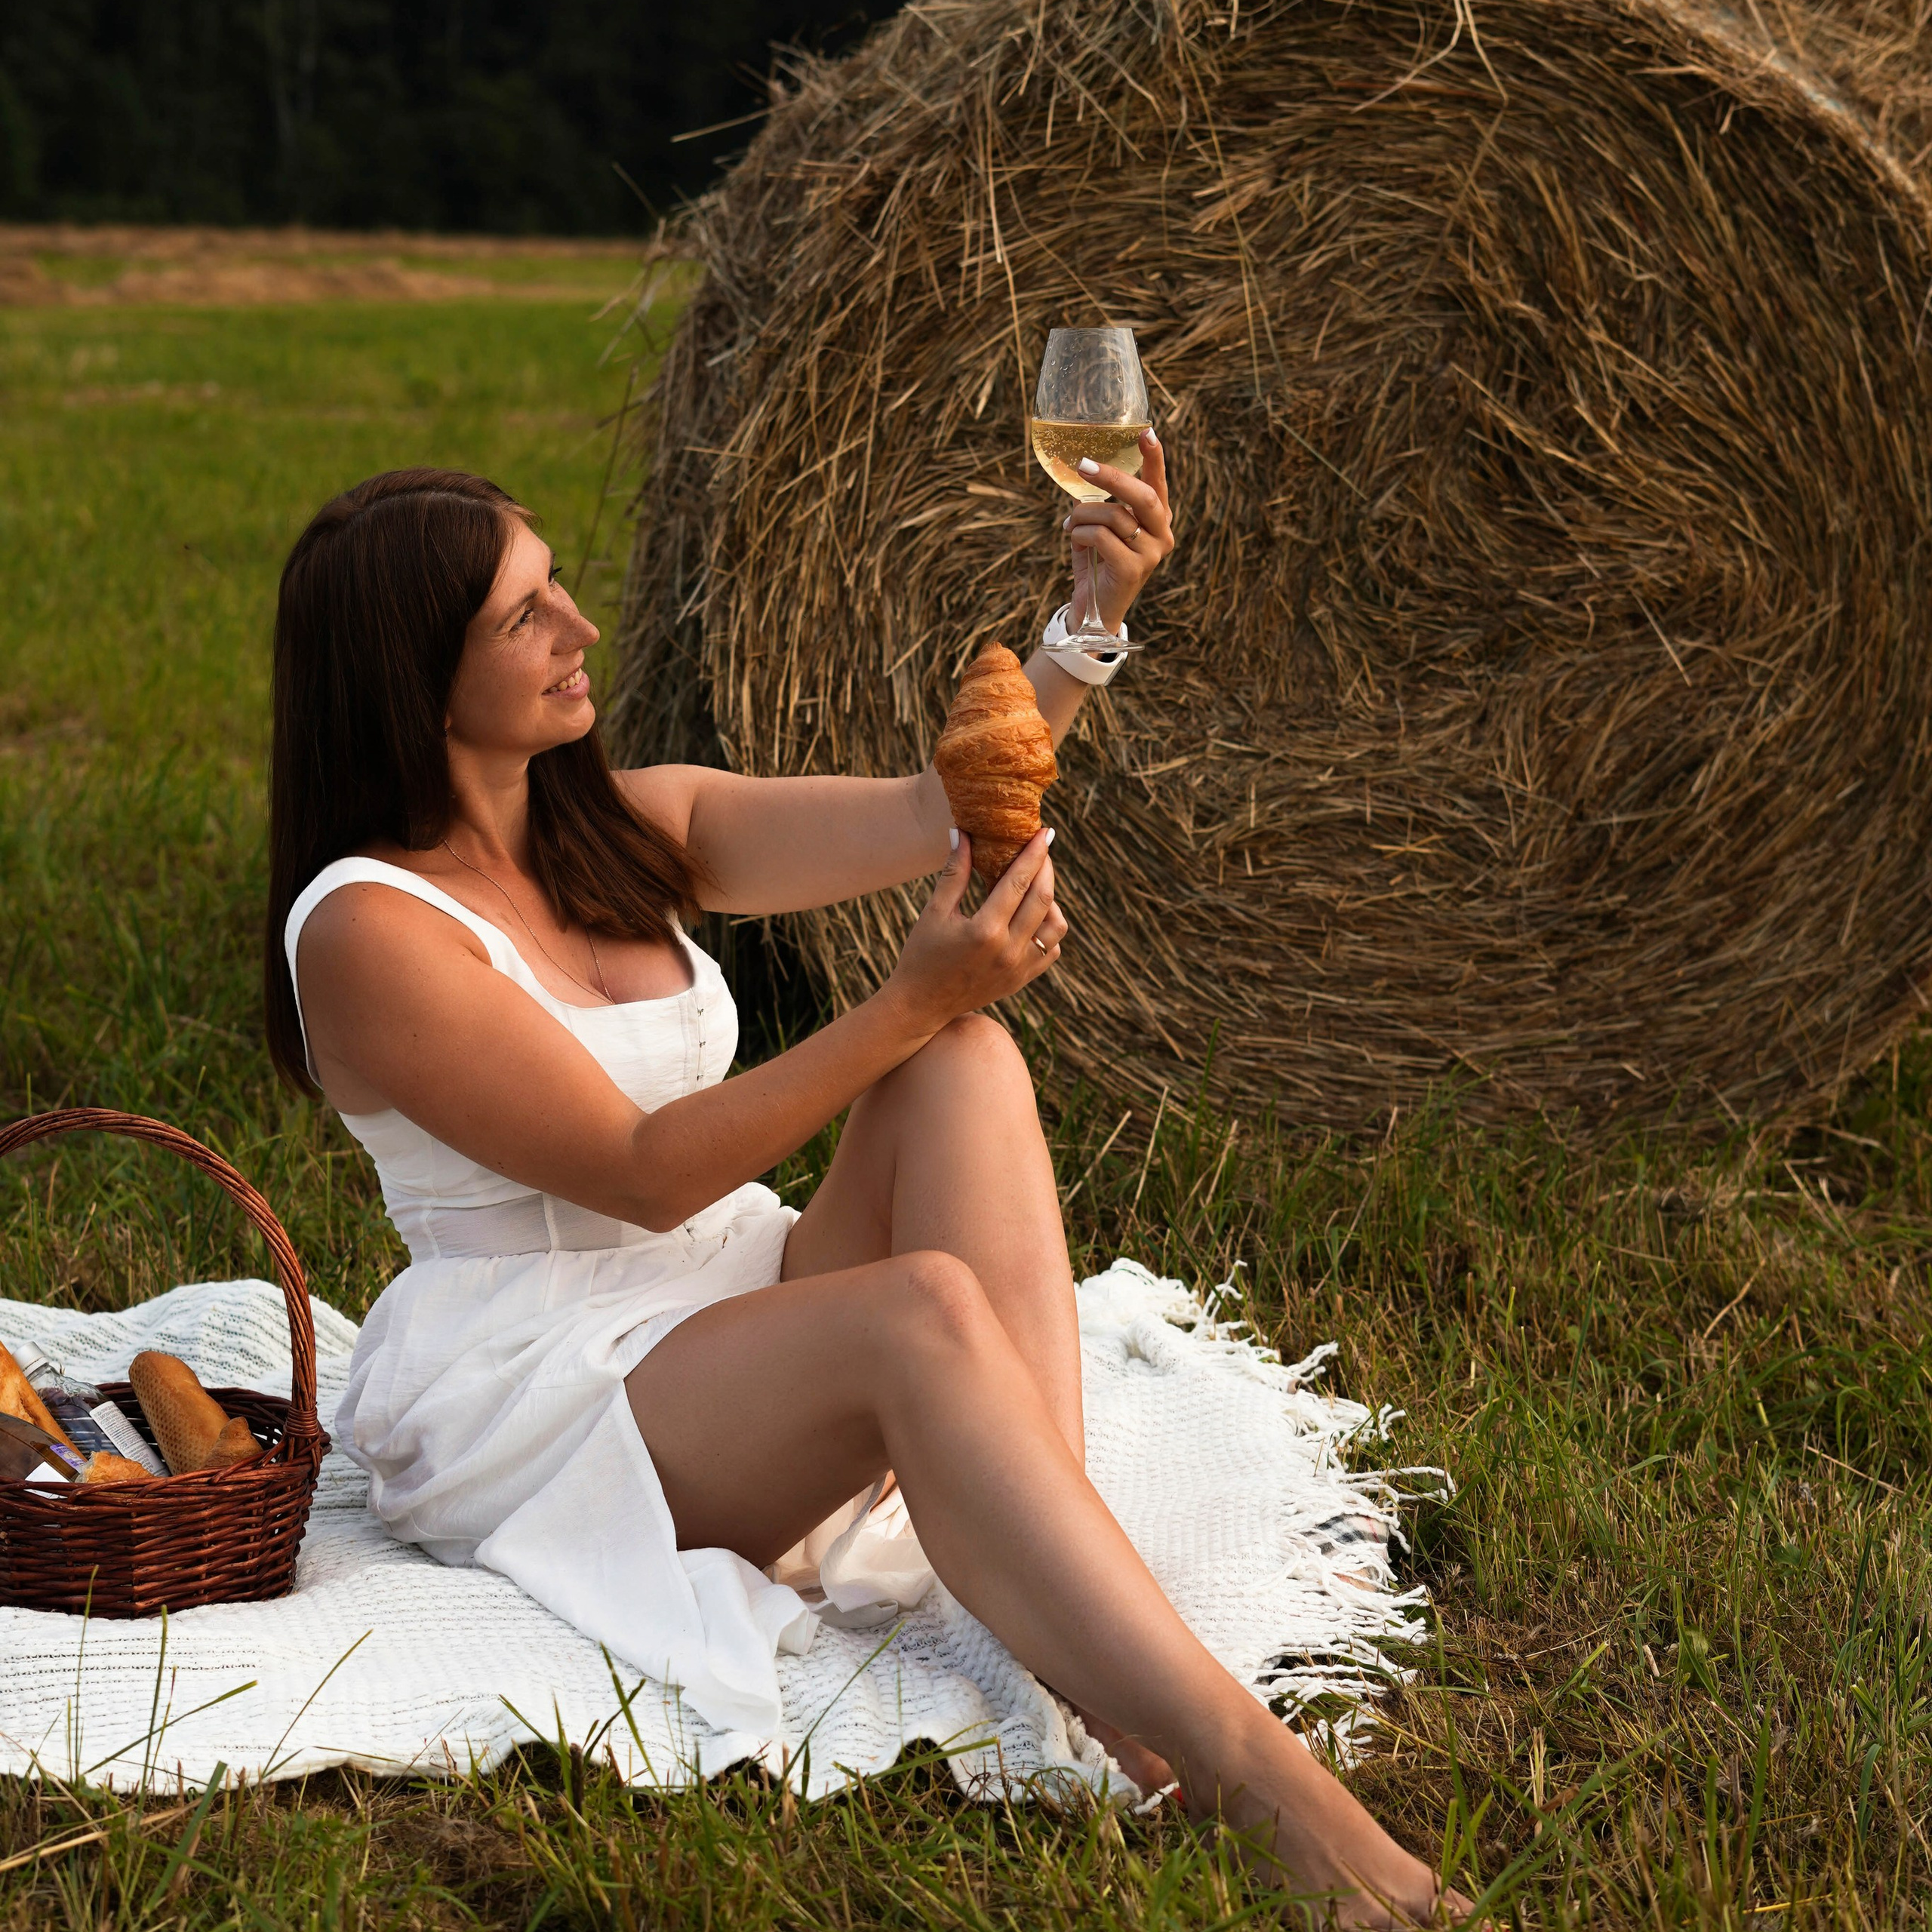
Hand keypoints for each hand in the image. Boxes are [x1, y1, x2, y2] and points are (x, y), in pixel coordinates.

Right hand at [884, 829, 1066, 1030]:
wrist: (921, 1005)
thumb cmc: (922, 955)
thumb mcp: (934, 912)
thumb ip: (954, 873)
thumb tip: (962, 833)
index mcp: (985, 930)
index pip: (1019, 882)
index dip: (1034, 853)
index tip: (1045, 832)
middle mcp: (1008, 951)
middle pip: (1043, 898)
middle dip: (1046, 868)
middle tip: (1042, 849)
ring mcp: (1019, 969)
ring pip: (1056, 926)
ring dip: (1051, 900)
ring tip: (1034, 885)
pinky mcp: (1022, 980)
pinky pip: (1052, 949)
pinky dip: (1049, 929)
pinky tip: (1031, 916)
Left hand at [1066, 427, 1174, 632]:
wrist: (1093, 610)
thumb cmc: (1097, 563)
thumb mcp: (1100, 527)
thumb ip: (1101, 504)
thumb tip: (1084, 472)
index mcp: (1157, 520)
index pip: (1158, 484)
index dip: (1154, 458)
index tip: (1146, 432)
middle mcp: (1162, 535)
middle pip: (1142, 495)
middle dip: (1111, 478)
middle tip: (1084, 466)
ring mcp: (1151, 554)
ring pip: (1113, 515)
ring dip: (1083, 514)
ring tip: (1069, 523)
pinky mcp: (1133, 570)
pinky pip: (1100, 537)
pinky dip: (1080, 534)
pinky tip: (1074, 541)